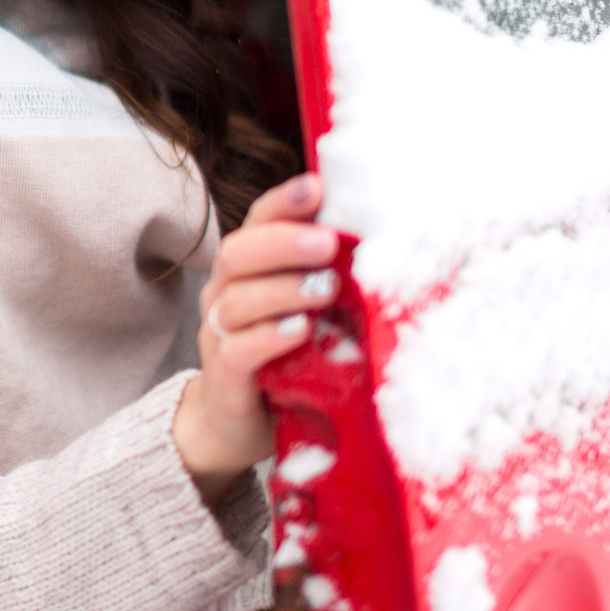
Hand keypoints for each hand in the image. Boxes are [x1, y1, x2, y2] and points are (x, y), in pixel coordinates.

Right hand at [170, 173, 336, 500]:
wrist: (238, 424)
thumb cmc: (288, 359)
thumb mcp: (314, 311)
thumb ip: (332, 277)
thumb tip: (389, 243)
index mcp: (249, 270)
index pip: (257, 222)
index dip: (283, 202)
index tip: (317, 186)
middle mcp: (225, 294)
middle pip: (236, 254)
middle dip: (282, 244)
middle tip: (326, 245)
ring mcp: (219, 335)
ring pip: (236, 301)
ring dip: (282, 290)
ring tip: (324, 291)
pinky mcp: (224, 377)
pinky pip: (236, 350)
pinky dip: (265, 338)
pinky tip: (297, 332)